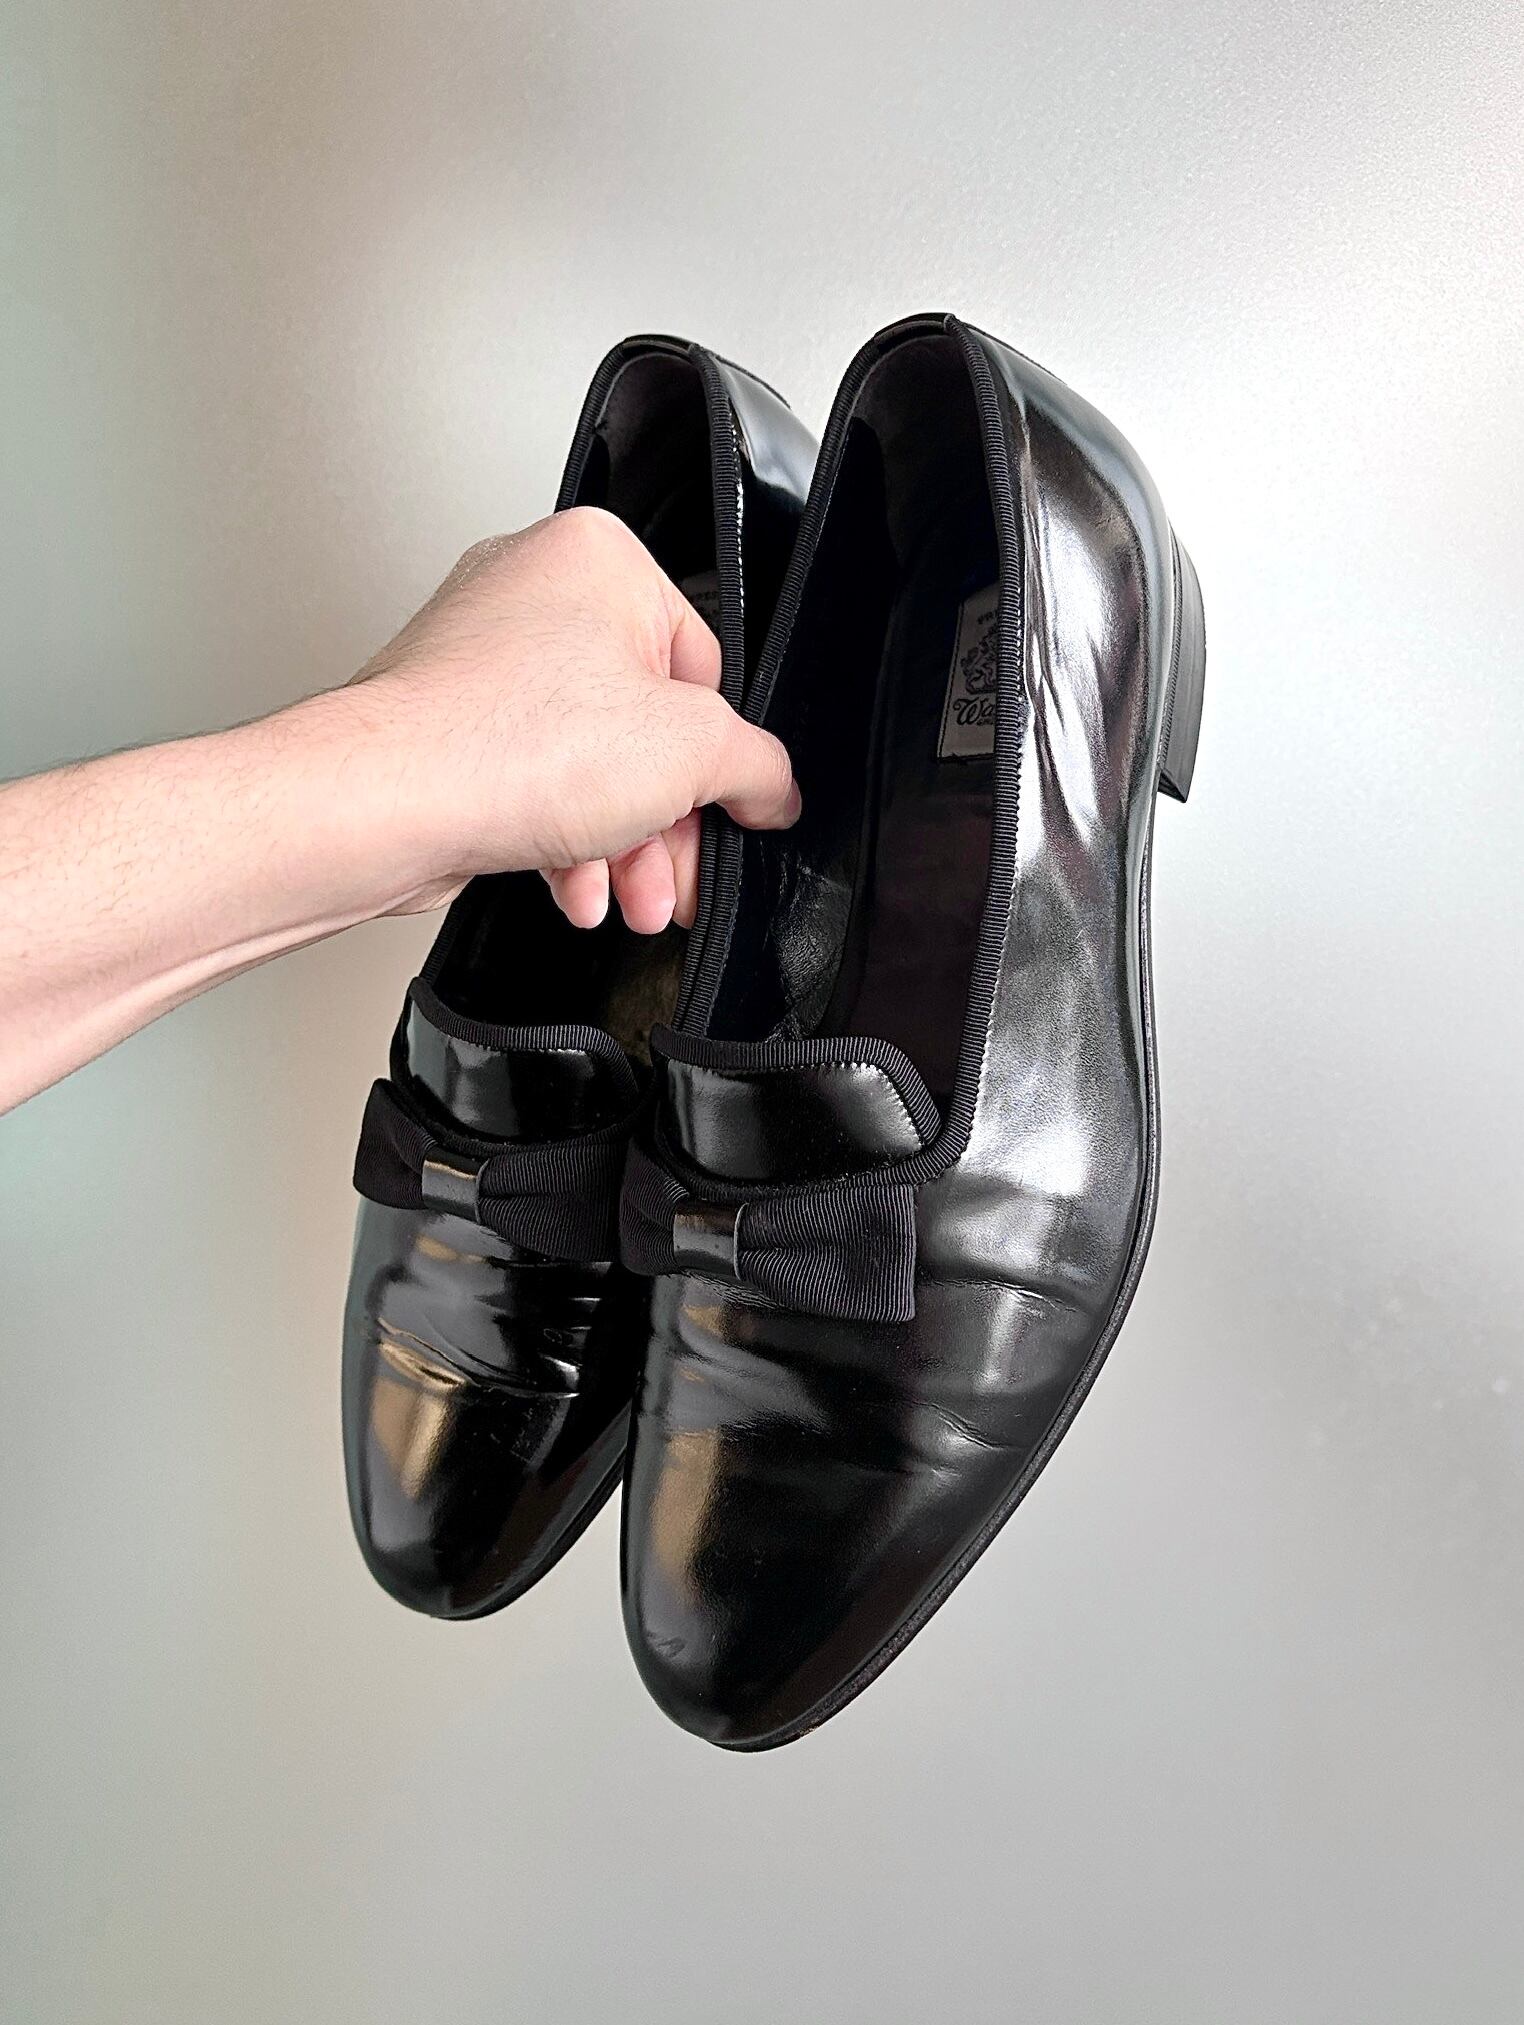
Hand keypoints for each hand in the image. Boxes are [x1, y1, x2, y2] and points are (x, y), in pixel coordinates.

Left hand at [340, 507, 799, 931]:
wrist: (383, 803)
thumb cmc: (504, 744)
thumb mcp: (691, 754)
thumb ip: (757, 767)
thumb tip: (772, 787)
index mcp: (599, 560)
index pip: (702, 664)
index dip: (718, 753)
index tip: (725, 807)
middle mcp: (534, 594)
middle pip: (643, 725)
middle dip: (666, 821)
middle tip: (681, 874)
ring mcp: (483, 659)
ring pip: (587, 764)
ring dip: (620, 846)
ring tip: (631, 898)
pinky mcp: (448, 724)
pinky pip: (531, 782)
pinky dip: (562, 841)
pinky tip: (576, 889)